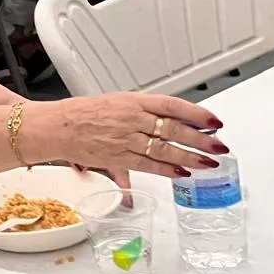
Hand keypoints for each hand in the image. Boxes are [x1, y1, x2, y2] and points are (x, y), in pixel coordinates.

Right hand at [24, 93, 224, 179]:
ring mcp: (125, 138)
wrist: (55, 126)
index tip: (214, 121)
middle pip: (174, 128)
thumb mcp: (114, 104)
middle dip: (201, 139)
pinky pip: (148, 164)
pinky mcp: (117, 156)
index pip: (172, 105)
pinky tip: (182, 172)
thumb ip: (142, 114)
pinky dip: (167, 169)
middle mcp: (132, 118)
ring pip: (165, 148)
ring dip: (190, 156)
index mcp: (132, 101)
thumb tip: (165, 123)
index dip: (197, 113)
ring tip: (208, 162)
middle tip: (219, 146)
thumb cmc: (80, 114)